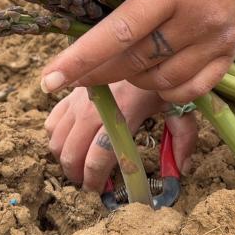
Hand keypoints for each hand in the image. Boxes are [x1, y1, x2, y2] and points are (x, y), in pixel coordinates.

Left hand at [39, 0, 234, 101]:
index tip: (48, 80)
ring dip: (131, 80)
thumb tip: (86, 4)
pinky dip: (166, 89)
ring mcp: (221, 38)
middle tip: (72, 74)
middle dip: (96, 73)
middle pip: (136, 62)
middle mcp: (200, 17)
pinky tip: (151, 76)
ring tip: (115, 66)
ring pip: (162, 81)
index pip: (119, 32)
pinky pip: (194, 88)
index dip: (80, 59)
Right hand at [44, 81, 199, 192]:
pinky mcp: (70, 92)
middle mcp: (94, 106)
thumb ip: (184, 138)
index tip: (101, 190)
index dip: (96, 179)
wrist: (141, 43)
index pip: (99, 155)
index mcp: (123, 112)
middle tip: (91, 183)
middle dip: (78, 175)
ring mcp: (78, 98)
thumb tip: (181, 171)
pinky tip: (73, 141)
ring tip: (81, 166)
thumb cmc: (160, 78)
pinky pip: (50, 122)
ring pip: (56, 140)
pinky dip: (57, 138)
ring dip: (65, 159)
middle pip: (71, 152)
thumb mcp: (179, 105)